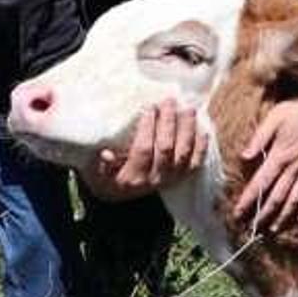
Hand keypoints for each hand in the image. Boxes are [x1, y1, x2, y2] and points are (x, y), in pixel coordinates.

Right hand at [81, 99, 206, 201]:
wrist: (119, 196)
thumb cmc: (105, 177)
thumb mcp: (95, 172)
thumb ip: (100, 164)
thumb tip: (106, 153)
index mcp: (132, 177)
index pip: (143, 150)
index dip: (148, 128)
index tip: (148, 107)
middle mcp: (154, 180)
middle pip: (166, 148)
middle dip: (168, 122)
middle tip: (168, 101)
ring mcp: (169, 179)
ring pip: (183, 154)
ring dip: (187, 130)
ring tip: (188, 108)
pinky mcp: (180, 178)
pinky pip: (195, 163)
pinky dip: (201, 146)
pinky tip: (203, 129)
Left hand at [233, 88, 297, 231]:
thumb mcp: (275, 117)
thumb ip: (259, 138)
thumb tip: (244, 156)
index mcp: (280, 155)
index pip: (261, 182)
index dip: (249, 199)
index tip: (238, 212)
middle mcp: (294, 167)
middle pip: (277, 196)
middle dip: (263, 214)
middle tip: (252, 228)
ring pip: (294, 199)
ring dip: (283, 216)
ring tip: (273, 229)